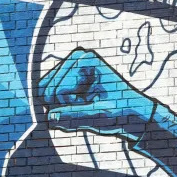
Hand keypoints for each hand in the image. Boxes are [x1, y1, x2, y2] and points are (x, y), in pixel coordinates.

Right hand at [38, 49, 155, 141]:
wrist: (132, 113)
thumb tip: (51, 118)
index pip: (57, 91)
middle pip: (46, 90)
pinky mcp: (66, 77)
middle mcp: (75, 58)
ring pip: (44, 94)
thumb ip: (75, 116)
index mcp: (85, 60)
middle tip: (88, 106)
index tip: (93, 104)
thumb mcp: (100, 115)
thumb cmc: (121, 112)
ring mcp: (69, 67)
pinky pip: (48, 97)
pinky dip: (60, 106)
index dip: (72, 106)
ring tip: (85, 105)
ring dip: (62, 107)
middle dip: (63, 105)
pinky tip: (80, 104)